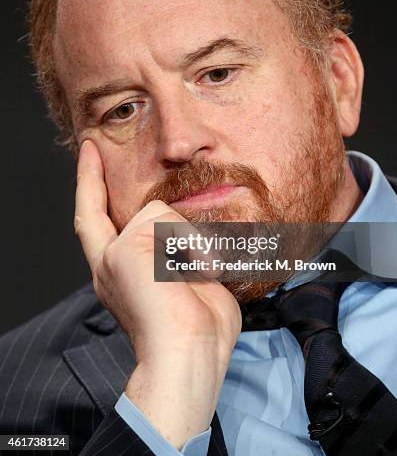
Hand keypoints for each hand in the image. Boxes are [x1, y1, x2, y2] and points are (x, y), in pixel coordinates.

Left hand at [74, 139, 240, 447]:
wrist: (188, 345)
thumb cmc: (150, 305)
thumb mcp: (131, 248)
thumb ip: (149, 219)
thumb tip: (180, 229)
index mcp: (108, 254)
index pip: (90, 208)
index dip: (87, 176)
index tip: (90, 147)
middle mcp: (135, 257)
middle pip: (139, 212)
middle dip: (148, 200)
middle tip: (158, 176)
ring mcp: (166, 265)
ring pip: (174, 223)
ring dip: (185, 226)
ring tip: (191, 246)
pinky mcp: (196, 272)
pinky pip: (202, 240)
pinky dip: (208, 239)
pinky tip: (212, 245)